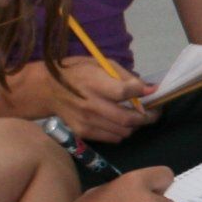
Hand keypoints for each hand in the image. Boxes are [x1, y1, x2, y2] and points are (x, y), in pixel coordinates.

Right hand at [3, 58, 152, 141]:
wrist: (47, 89)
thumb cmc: (77, 72)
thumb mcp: (100, 63)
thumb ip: (125, 76)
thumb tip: (148, 88)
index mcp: (94, 83)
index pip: (125, 92)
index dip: (142, 92)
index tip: (152, 92)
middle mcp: (90, 104)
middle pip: (128, 118)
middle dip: (147, 117)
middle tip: (154, 112)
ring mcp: (86, 121)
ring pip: (123, 132)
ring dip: (135, 126)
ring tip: (138, 117)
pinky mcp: (83, 133)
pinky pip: (112, 138)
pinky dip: (121, 132)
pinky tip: (121, 123)